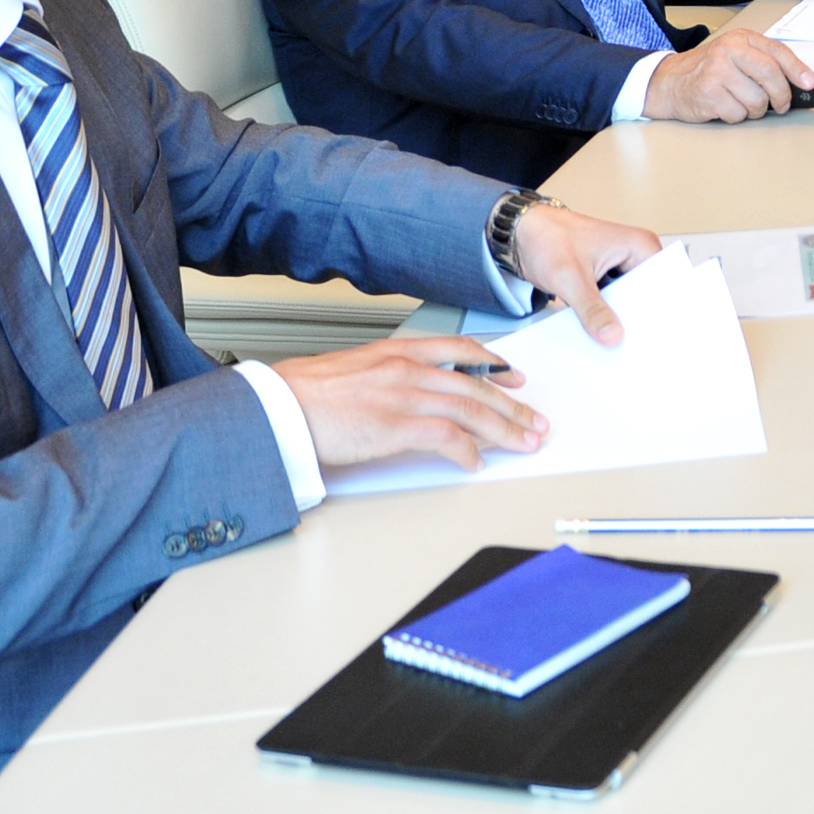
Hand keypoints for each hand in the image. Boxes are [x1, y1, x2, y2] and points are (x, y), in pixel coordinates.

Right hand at [270, 336, 548, 470]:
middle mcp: (408, 368)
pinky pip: (448, 438)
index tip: (515, 376)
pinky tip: (477, 462)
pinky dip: (468, 452)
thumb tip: (406, 395)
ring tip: (525, 443)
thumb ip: (386, 376)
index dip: (493, 364)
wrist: (278, 406)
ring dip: (505, 429)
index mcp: (397, 351)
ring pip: (472, 410)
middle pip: (476, 386)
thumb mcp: (353, 370)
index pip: (459, 351)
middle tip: (535, 420)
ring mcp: (405, 395)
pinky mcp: (397, 425)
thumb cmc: (304, 393)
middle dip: (512, 406)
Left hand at [506, 204, 661, 344]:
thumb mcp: (570, 277)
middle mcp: (634, 257)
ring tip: (616, 344)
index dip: (660, 311)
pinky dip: (605, 319)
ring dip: (620, 322)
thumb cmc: (546, 238)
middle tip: (633, 347)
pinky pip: (612, 306)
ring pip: (628, 305)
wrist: (519, 235)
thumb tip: (612, 335)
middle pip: (647, 298)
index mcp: (639, 245)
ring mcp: (620, 271)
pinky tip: (601, 336)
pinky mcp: (605, 282)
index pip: (662, 284)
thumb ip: (591, 309)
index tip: (653, 337)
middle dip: (637, 321)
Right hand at [647, 27, 813, 125]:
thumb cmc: (708, 71)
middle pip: (770, 76)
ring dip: (756, 110)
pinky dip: (736, 117)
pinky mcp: (707, 93)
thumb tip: (799, 82)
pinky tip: (725, 107)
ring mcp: (716, 72)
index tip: (809, 84)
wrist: (668, 82)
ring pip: (757, 100)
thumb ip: (763, 63)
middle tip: (781, 105)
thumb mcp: (735, 56)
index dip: (797, 70)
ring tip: (743, 104)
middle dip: (781, 96)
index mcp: (740, 39)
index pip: (777, 52)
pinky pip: (738, 114)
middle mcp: (728, 51)